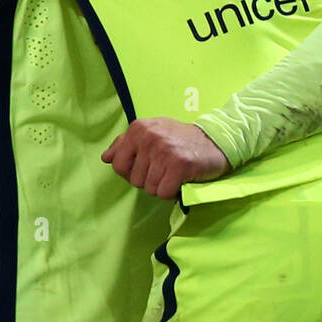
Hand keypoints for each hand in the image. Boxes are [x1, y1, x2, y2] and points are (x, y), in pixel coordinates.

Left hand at [101, 118, 229, 198]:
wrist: (215, 141)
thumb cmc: (181, 139)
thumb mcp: (152, 133)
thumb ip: (126, 144)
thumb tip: (106, 157)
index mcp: (139, 128)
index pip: (117, 164)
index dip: (131, 172)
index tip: (148, 166)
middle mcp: (149, 136)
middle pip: (134, 180)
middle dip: (149, 180)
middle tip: (165, 168)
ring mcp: (164, 150)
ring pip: (149, 188)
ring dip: (163, 186)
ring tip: (174, 172)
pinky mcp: (179, 164)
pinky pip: (164, 193)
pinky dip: (173, 192)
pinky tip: (182, 179)